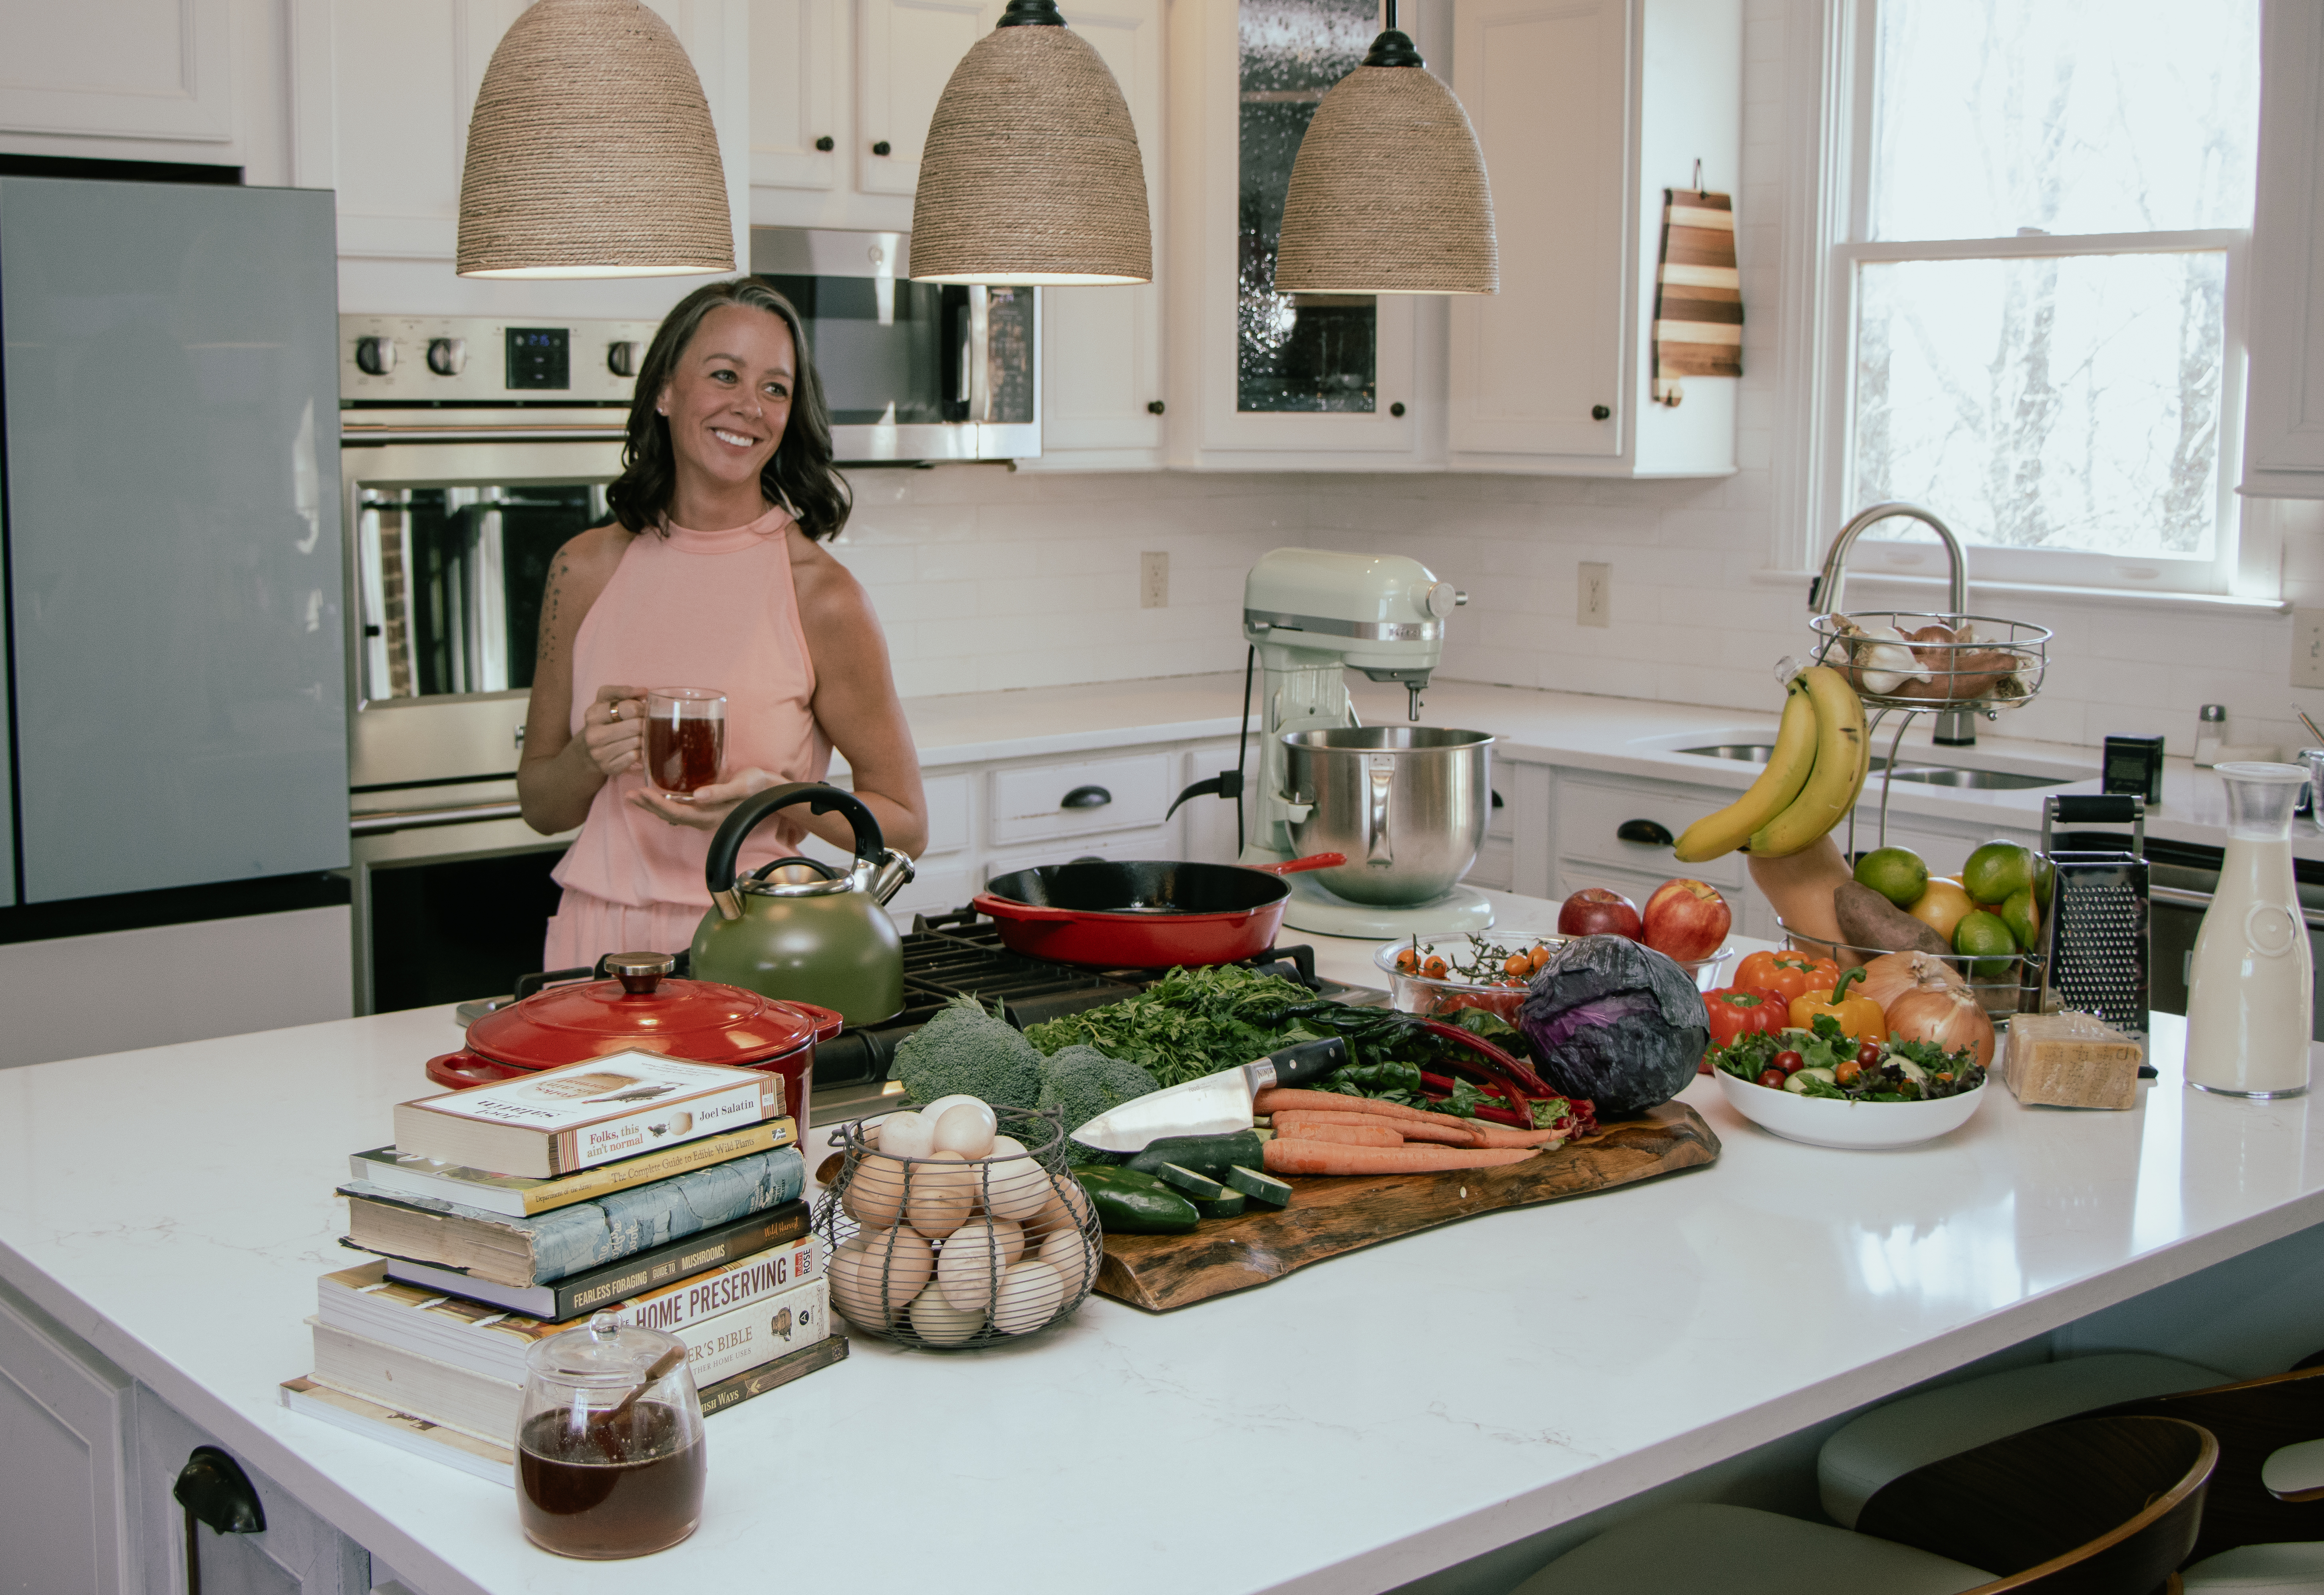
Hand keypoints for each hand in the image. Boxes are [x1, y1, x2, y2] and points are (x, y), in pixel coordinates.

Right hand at [580, 685, 646, 776]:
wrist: (587, 750)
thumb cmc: (603, 720)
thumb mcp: (606, 700)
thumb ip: (623, 691)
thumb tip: (643, 691)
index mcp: (593, 714)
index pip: (629, 708)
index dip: (642, 708)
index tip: (642, 710)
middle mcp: (593, 734)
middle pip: (636, 726)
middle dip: (644, 723)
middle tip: (644, 723)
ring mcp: (600, 753)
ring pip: (637, 742)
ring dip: (643, 738)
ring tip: (639, 735)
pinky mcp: (608, 767)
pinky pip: (635, 757)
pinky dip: (639, 752)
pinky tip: (634, 748)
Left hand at [629, 768, 777, 830]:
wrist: (772, 792)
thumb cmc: (757, 786)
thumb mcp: (741, 786)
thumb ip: (719, 792)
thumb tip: (698, 797)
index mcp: (710, 816)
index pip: (676, 813)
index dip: (656, 805)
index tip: (640, 793)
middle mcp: (704, 819)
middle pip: (669, 816)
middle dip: (649, 806)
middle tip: (630, 794)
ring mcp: (704, 815)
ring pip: (673, 813)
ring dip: (654, 805)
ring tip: (636, 796)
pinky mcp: (706, 808)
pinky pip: (680, 809)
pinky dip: (665, 803)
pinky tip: (658, 796)